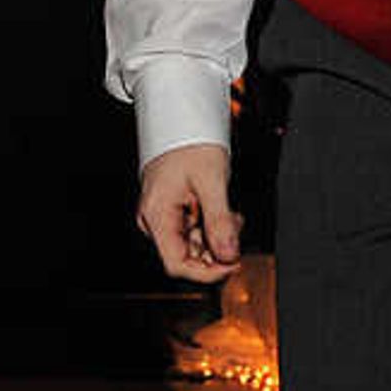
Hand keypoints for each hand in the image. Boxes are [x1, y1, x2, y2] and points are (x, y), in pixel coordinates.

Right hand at [136, 144, 238, 284]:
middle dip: (215, 249)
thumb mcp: (212, 181)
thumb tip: (229, 255)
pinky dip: (211, 226)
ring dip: (216, 237)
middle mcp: (154, 219)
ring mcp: (162, 215)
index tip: (233, 263)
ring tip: (231, 214)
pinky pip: (192, 230)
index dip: (207, 271)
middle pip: (185, 256)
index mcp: (156, 215)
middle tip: (236, 227)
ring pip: (192, 244)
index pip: (176, 264)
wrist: (181, 119)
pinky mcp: (172, 210)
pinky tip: (222, 211)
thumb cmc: (190, 142)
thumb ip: (220, 222)